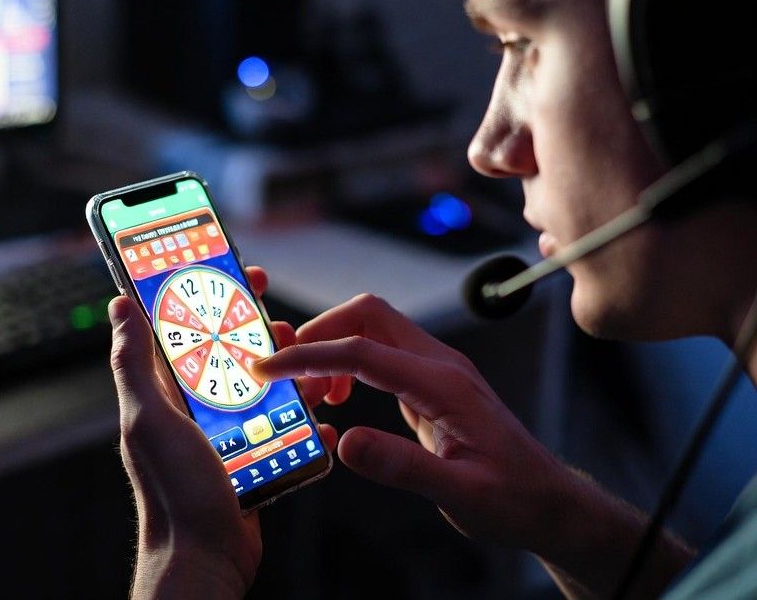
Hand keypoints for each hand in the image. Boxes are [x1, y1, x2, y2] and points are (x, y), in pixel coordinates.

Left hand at [108, 266, 303, 598]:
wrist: (205, 559)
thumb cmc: (172, 492)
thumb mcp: (148, 418)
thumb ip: (134, 364)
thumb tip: (121, 306)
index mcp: (168, 391)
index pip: (188, 328)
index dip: (210, 297)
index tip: (236, 273)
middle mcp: (198, 406)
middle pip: (234, 351)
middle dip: (260, 331)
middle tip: (282, 322)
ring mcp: (229, 430)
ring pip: (266, 384)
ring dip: (292, 373)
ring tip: (312, 371)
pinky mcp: (256, 453)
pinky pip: (285, 425)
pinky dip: (305, 420)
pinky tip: (320, 421)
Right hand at [253, 293, 564, 551]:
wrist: (548, 500)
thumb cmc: (513, 499)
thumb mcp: (461, 494)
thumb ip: (404, 467)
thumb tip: (344, 442)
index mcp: (443, 383)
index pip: (363, 351)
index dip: (310, 356)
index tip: (269, 369)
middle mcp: (439, 364)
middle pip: (369, 315)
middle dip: (321, 333)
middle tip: (286, 371)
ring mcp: (437, 369)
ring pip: (374, 330)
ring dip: (334, 348)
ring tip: (313, 394)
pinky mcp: (432, 382)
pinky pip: (382, 355)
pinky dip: (350, 365)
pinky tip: (342, 399)